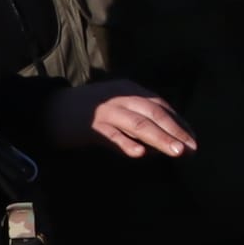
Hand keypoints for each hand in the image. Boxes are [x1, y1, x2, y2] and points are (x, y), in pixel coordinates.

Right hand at [47, 79, 197, 157]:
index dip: (179, 122)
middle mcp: (121, 97)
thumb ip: (140, 121)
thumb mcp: (119, 109)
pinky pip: (111, 135)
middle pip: (154, 113)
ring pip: (138, 124)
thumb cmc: (90, 113)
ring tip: (177, 152)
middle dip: (175, 131)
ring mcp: (105, 111)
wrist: (50, 110)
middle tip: (192, 149)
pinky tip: (139, 154)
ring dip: (159, 138)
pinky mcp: (90, 126)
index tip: (193, 139)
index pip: (161, 106)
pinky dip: (126, 143)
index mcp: (130, 90)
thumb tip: (166, 141)